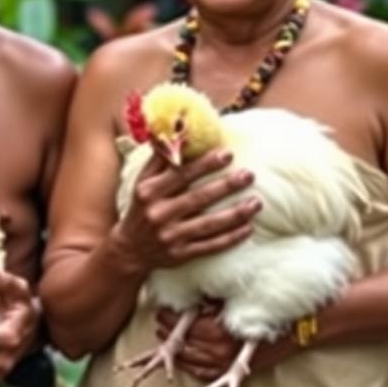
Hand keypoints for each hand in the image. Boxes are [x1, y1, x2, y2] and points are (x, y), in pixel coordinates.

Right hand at [114, 148, 259, 269]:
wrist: (131, 249)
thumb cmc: (141, 208)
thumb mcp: (142, 182)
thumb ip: (160, 160)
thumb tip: (176, 133)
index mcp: (149, 192)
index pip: (181, 175)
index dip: (206, 164)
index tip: (228, 154)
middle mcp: (158, 213)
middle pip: (199, 198)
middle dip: (226, 186)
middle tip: (249, 175)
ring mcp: (170, 236)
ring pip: (209, 224)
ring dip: (236, 213)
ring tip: (256, 202)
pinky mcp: (181, 254)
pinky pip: (211, 246)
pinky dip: (231, 238)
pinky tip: (248, 228)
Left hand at [155, 307, 294, 381]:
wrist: (296, 328)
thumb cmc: (266, 308)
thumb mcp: (236, 298)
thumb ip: (212, 298)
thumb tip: (190, 292)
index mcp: (219, 332)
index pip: (185, 329)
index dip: (170, 321)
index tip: (160, 313)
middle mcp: (222, 352)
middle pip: (186, 346)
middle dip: (169, 335)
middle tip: (159, 324)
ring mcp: (229, 364)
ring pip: (194, 362)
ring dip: (178, 353)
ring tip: (166, 342)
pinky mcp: (238, 370)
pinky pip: (210, 375)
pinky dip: (195, 370)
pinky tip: (185, 364)